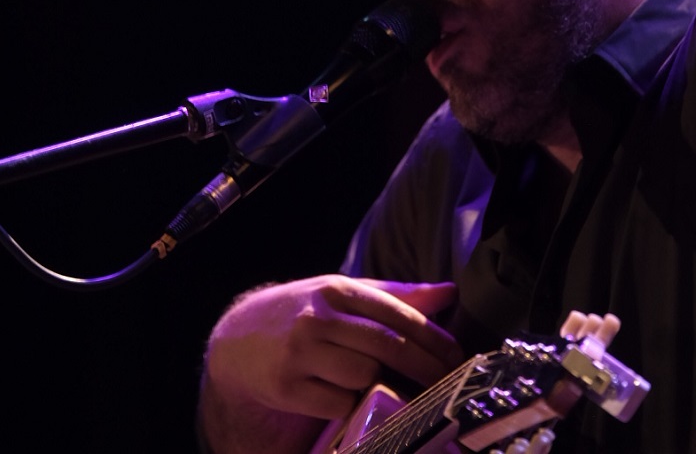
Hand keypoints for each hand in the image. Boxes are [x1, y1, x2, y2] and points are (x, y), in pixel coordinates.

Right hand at [203, 273, 461, 425]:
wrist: (239, 337)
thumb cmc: (304, 313)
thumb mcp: (343, 293)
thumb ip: (395, 295)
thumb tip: (449, 293)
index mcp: (337, 289)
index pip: (396, 311)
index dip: (431, 336)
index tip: (456, 354)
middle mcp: (319, 317)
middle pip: (386, 344)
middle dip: (424, 366)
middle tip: (449, 380)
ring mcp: (301, 353)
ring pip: (363, 375)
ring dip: (386, 386)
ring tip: (401, 391)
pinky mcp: (287, 387)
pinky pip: (338, 403)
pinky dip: (354, 405)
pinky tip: (358, 401)